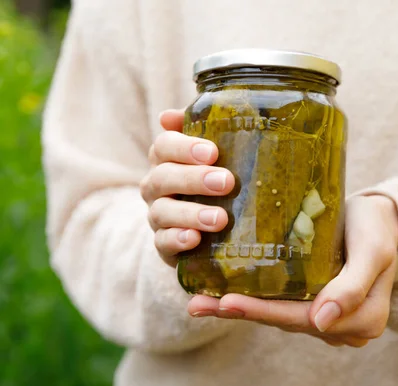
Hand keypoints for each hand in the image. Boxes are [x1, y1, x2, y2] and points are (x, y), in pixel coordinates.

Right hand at [140, 109, 234, 266]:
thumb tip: (169, 114)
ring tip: (220, 219)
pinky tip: (195, 239)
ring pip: (162, 212)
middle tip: (226, 182)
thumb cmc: (218, 181)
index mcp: (168, 159)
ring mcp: (158, 216)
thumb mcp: (221, 153)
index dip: (184, 147)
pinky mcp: (165, 245)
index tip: (212, 152)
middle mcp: (157, 186)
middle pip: (163, 177)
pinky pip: (162, 243)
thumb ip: (207, 128)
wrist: (216, 228)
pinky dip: (177, 240)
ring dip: (191, 214)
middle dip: (194, 179)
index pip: (164, 146)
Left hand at [188, 195, 397, 347]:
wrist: (382, 219)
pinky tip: (222, 296)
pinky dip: (254, 301)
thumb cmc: (377, 227)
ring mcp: (329, 318)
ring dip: (241, 311)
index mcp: (364, 318)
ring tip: (201, 303)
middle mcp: (345, 326)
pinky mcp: (316, 305)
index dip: (266, 312)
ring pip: (281, 317)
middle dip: (243, 314)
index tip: (228, 302)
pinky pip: (282, 306)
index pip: (306, 320)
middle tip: (199, 305)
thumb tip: (322, 321)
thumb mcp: (373, 249)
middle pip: (288, 322)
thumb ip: (353, 285)